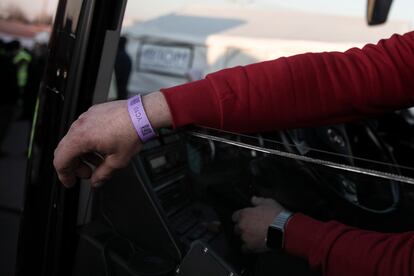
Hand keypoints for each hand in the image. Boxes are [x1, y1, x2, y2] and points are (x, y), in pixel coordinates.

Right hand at [53, 92, 171, 187]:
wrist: (142, 114)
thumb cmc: (131, 133)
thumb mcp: (118, 161)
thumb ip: (103, 174)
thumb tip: (96, 181)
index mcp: (81, 138)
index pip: (60, 160)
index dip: (64, 175)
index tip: (70, 182)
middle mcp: (79, 126)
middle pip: (65, 149)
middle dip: (74, 165)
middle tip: (87, 173)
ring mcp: (86, 117)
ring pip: (74, 139)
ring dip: (82, 154)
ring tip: (97, 161)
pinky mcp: (93, 112)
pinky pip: (83, 129)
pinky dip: (87, 141)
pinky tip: (101, 147)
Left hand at [232, 196, 284, 252]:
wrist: (284, 229)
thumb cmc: (276, 214)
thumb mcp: (268, 202)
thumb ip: (258, 200)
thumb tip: (253, 199)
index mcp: (244, 214)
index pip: (235, 216)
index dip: (240, 217)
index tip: (245, 218)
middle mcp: (242, 226)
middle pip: (237, 228)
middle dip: (242, 227)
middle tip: (251, 227)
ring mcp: (245, 237)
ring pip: (241, 238)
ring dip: (246, 237)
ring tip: (254, 237)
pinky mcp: (251, 247)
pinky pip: (244, 249)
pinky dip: (248, 247)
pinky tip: (253, 245)